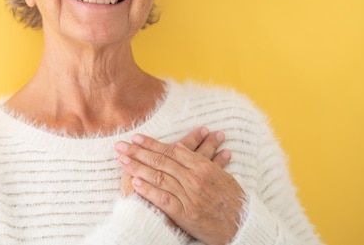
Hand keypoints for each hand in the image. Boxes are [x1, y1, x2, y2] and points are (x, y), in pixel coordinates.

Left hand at [115, 131, 243, 244]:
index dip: (152, 143)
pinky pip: (164, 199)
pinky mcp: (186, 213)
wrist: (243, 226)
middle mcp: (194, 178)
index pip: (171, 150)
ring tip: (122, 160)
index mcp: (202, 166)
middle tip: (120, 145)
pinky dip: (149, 190)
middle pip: (161, 161)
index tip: (136, 137)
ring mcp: (189, 195)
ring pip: (159, 177)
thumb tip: (181, 148)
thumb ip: (200, 161)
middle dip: (138, 152)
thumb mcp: (220, 175)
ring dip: (138, 167)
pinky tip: (136, 183)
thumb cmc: (232, 201)